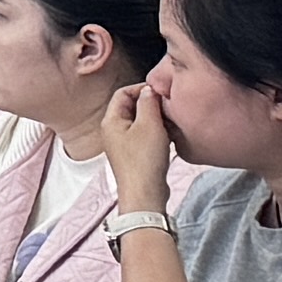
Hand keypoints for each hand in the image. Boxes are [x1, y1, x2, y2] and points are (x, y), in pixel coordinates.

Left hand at [98, 74, 177, 220]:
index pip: (122, 93)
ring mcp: (123, 144)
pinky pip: (146, 136)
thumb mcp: (149, 124)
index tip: (160, 91)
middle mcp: (113, 131)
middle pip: (132, 107)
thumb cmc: (144, 160)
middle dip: (151, 105)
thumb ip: (148, 103)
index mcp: (111, 121)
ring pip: (141, 122)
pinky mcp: (134, 155)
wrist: (145, 193)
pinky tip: (170, 137)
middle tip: (168, 107)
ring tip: (171, 123)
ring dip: (156, 120)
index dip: (141, 88)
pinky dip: (158, 133)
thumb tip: (149, 90)